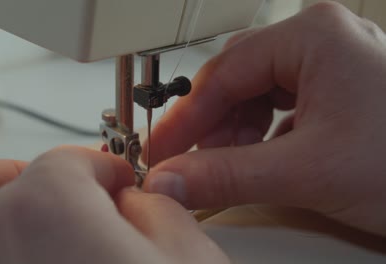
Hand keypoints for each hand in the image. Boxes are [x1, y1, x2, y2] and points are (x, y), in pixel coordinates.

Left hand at [0, 147, 228, 263]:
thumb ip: (160, 209)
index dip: (102, 169)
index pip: (66, 162)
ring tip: (31, 228)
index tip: (119, 184)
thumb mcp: (189, 256)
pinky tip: (28, 262)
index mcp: (44, 216)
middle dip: (11, 177)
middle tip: (54, 191)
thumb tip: (136, 200)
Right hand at [143, 2, 385, 236]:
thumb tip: (173, 179)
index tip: (160, 151)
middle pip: (235, 79)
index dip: (184, 119)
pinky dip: (256, 132)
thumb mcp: (307, 171)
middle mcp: (320, 40)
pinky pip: (276, 102)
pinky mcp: (333, 86)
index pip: (222, 74)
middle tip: (185, 160)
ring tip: (223, 163)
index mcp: (313, 37)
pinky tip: (255, 155)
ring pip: (253, 91)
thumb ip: (228, 176)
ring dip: (231, 131)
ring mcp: (328, 62)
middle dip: (208, 125)